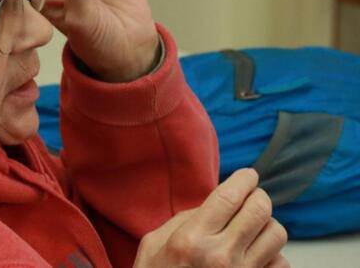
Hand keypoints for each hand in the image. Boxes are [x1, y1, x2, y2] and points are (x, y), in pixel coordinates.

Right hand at [133, 169, 289, 267]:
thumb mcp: (154, 243)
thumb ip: (185, 219)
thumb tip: (214, 204)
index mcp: (192, 239)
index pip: (230, 196)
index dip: (244, 179)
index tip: (248, 176)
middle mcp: (220, 256)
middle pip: (260, 210)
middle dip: (258, 197)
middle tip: (251, 197)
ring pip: (276, 234)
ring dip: (266, 226)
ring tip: (252, 229)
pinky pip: (281, 264)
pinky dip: (272, 256)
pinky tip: (255, 256)